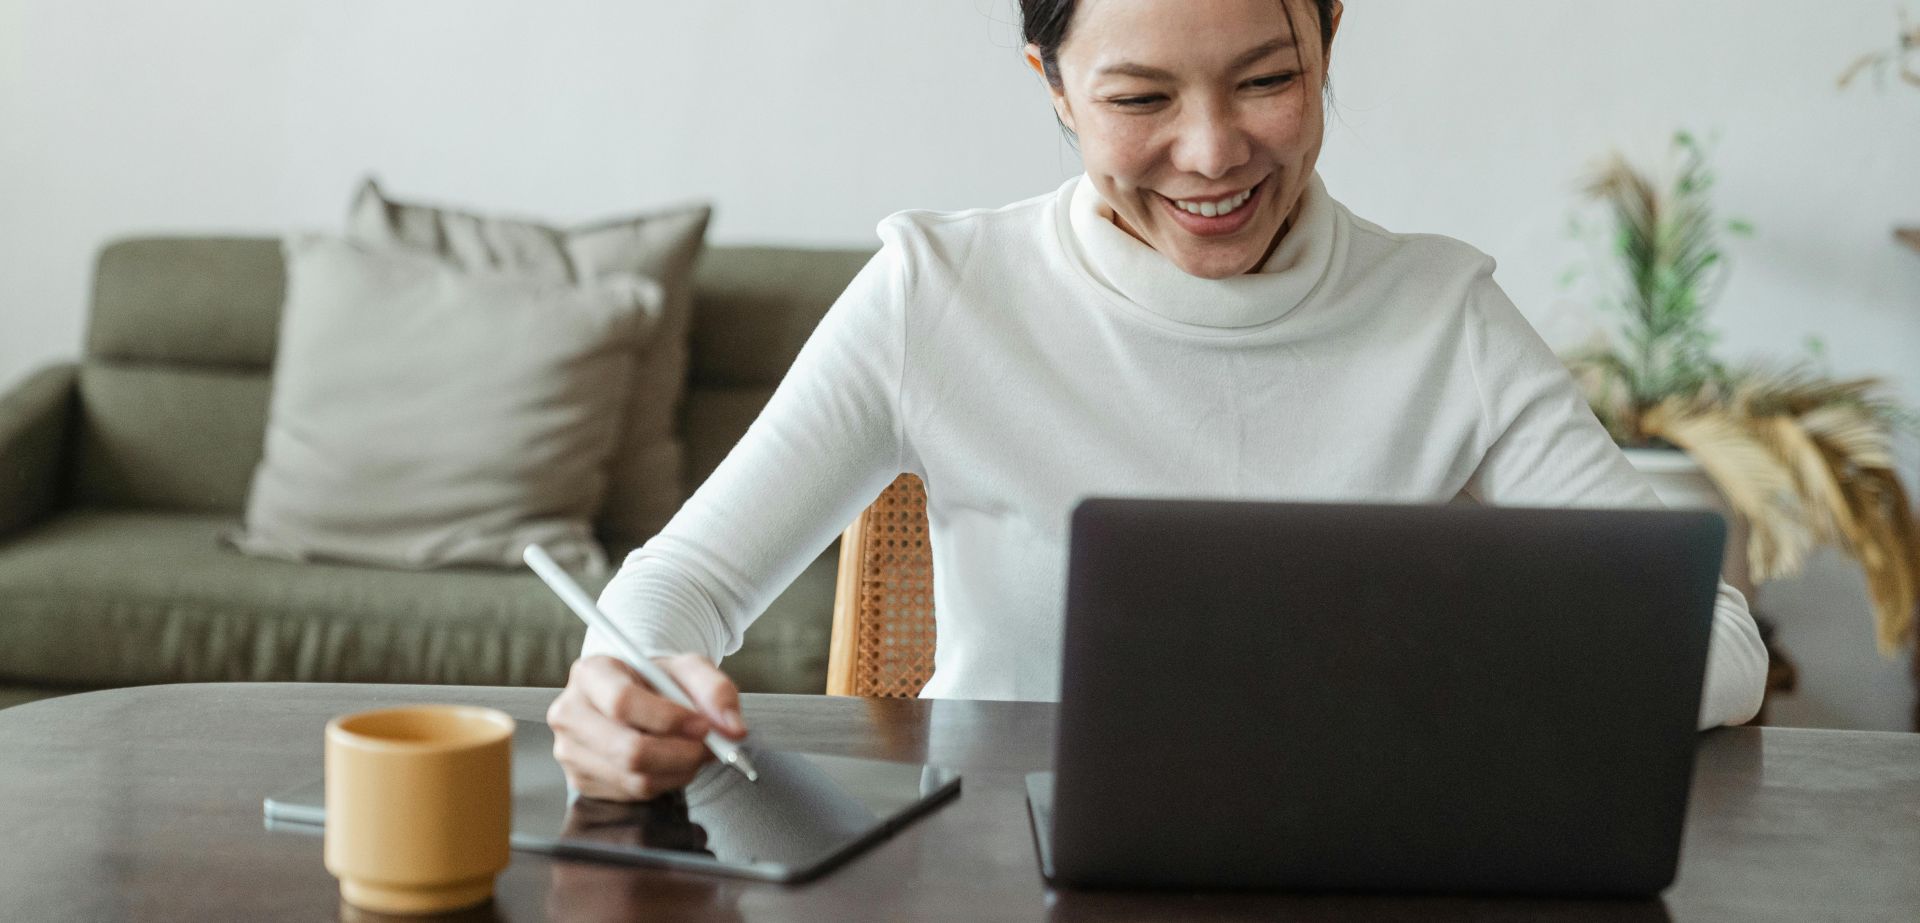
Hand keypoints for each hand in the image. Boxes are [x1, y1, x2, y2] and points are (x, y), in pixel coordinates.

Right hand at [546, 653, 747, 800]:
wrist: (635, 697)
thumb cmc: (657, 681)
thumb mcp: (688, 669)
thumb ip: (716, 690)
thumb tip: (733, 729)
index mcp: (590, 673)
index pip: (623, 702)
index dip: (668, 719)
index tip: (703, 725)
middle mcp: (570, 713)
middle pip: (627, 749)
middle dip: (680, 754)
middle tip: (709, 748)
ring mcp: (571, 751)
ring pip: (634, 777)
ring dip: (678, 771)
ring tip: (694, 752)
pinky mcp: (581, 781)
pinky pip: (633, 793)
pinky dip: (665, 782)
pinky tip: (673, 763)